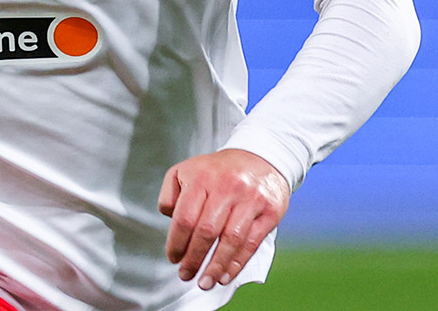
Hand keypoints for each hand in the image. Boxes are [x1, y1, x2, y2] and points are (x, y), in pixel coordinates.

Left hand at [158, 149, 289, 289]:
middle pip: (207, 231)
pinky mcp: (269, 210)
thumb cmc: (218, 170)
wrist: (261, 156)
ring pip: (230, 240)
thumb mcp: (186, 170)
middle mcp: (227, 187)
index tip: (173, 258)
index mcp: (202, 177)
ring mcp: (250, 199)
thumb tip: (168, 217)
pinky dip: (237, 263)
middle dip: (194, 259)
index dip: (176, 243)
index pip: (185, 217)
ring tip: (205, 282)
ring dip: (215, 266)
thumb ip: (170, 193)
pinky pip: (251, 242)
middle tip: (186, 274)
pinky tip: (225, 275)